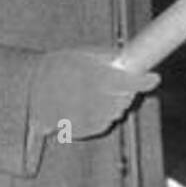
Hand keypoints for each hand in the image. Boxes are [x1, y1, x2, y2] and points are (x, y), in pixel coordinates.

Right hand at [30, 47, 158, 140]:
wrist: (31, 93)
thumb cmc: (57, 69)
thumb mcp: (82, 55)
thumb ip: (108, 58)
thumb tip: (130, 59)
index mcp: (100, 80)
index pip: (132, 83)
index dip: (145, 81)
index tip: (154, 77)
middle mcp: (100, 102)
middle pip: (126, 99)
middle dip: (123, 90)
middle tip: (109, 80)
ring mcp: (94, 119)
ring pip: (116, 112)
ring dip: (111, 102)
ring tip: (90, 91)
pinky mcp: (87, 131)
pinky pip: (103, 122)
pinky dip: (99, 114)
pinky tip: (83, 103)